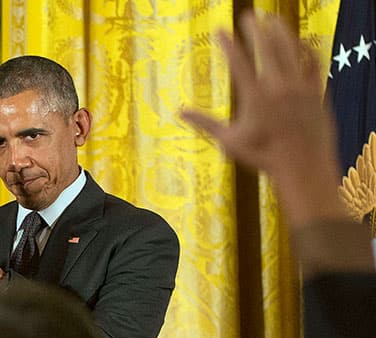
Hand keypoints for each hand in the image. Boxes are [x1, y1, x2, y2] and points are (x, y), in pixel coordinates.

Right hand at [180, 14, 336, 193]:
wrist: (303, 165)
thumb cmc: (263, 156)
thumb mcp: (229, 140)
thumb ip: (205, 123)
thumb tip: (179, 112)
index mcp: (255, 97)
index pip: (238, 62)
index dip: (227, 44)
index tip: (220, 30)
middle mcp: (278, 87)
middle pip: (266, 47)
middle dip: (256, 28)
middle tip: (248, 15)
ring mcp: (300, 86)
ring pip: (291, 49)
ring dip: (280, 31)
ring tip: (271, 20)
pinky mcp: (316, 90)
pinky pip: (312, 62)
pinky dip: (305, 49)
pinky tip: (300, 42)